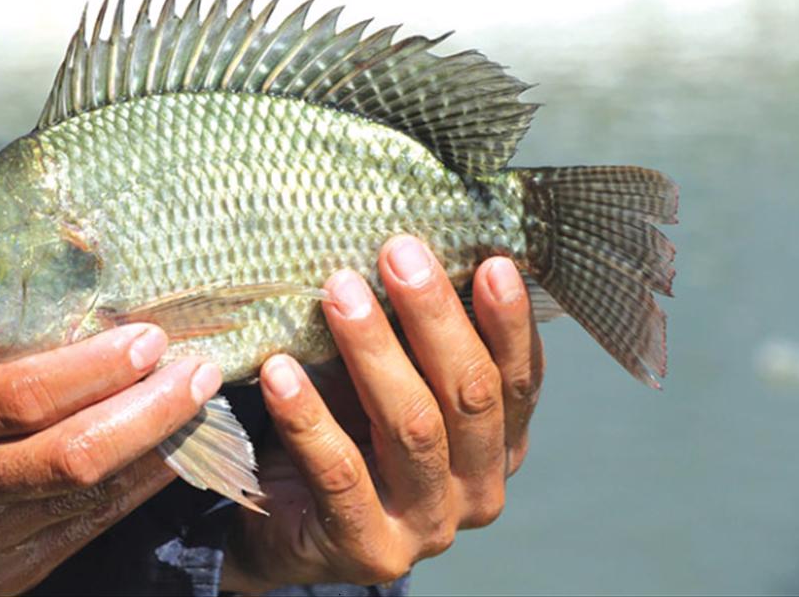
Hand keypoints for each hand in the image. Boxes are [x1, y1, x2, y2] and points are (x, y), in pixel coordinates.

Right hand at [0, 324, 221, 595]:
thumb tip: (88, 315)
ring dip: (159, 448)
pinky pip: (88, 528)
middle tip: (198, 372)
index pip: (22, 396)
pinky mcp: (1, 579)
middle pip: (73, 454)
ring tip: (199, 404)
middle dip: (151, 410)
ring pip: (92, 495)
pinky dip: (139, 487)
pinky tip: (171, 453)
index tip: (151, 339)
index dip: (98, 368)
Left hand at [221, 236, 543, 591]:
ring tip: (339, 292)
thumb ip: (409, 335)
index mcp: (499, 444)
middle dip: (435, 317)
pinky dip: (308, 415)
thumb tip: (402, 250)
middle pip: (470, 395)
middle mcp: (478, 488)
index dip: (508, 321)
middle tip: (397, 254)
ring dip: (374, 352)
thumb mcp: (387, 377)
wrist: (288, 526)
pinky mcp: (370, 549)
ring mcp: (428, 525)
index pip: (519, 379)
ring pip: (413, 427)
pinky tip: (279, 370)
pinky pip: (340, 473)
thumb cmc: (347, 429)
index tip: (490, 261)